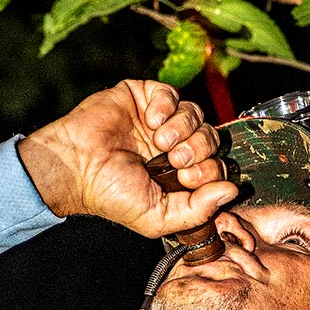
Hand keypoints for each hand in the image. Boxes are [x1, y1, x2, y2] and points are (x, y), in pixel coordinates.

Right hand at [18, 79, 237, 238]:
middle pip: (211, 138)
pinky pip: (173, 93)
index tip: (186, 179)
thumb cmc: (111, 195)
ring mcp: (159, 121)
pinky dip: (167, 106)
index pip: (216, 165)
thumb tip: (233, 191)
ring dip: (183, 128)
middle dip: (200, 149)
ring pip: (196, 114)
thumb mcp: (158, 216)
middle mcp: (173, 146)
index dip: (210, 170)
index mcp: (178, 175)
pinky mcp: (144, 98)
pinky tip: (150, 121)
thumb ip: (198, 210)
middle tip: (177, 160)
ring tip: (159, 141)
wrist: (76, 167)